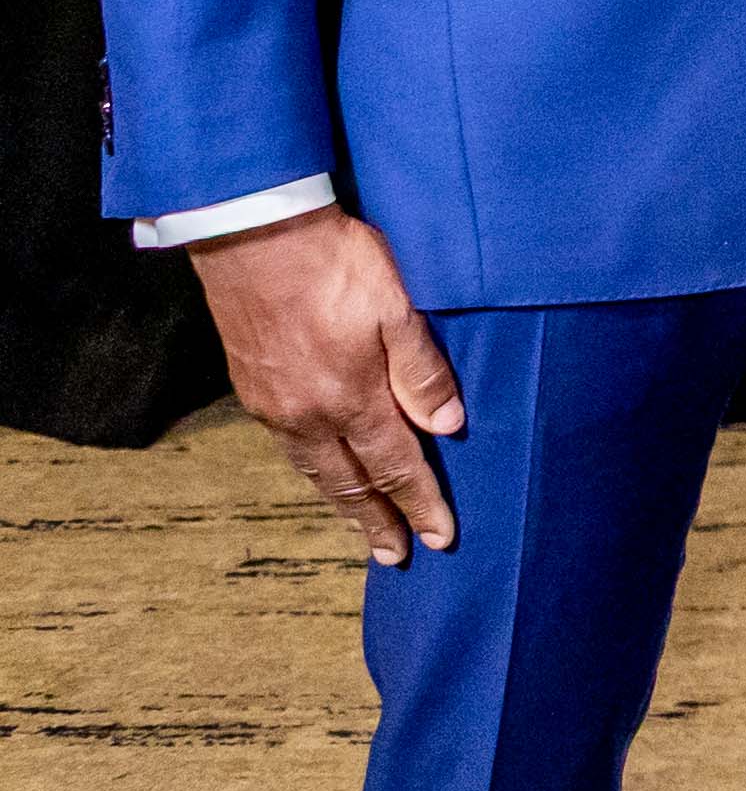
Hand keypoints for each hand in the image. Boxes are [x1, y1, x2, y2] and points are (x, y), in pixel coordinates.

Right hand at [190, 207, 464, 565]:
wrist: (251, 234)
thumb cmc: (335, 263)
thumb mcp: (396, 308)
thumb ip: (422, 371)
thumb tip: (448, 426)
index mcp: (349, 398)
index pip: (396, 466)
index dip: (421, 504)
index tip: (441, 539)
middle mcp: (307, 414)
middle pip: (349, 483)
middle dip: (377, 522)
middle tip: (396, 556)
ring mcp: (274, 404)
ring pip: (314, 469)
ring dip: (342, 503)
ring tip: (363, 526)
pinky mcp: (253, 386)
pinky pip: (290, 448)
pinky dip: (314, 471)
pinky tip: (323, 470)